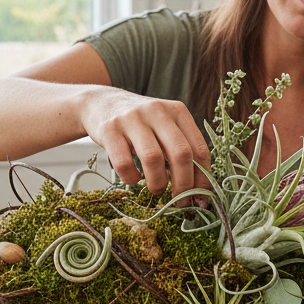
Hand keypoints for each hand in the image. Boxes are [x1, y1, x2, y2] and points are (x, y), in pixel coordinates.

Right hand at [80, 89, 209, 196]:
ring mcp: (132, 119)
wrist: (101, 102)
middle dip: (184, 185)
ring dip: (158, 183)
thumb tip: (198, 191)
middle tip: (180, 200)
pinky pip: (124, 163)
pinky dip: (131, 178)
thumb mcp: (165, 126)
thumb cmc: (140, 123)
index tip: (199, 197)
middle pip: (181, 154)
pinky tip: (133, 177)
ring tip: (156, 189)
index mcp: (178, 111)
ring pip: (153, 158)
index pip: (199, 149)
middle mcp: (157, 112)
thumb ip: (182, 149)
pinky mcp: (110, 130)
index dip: (202, 178)